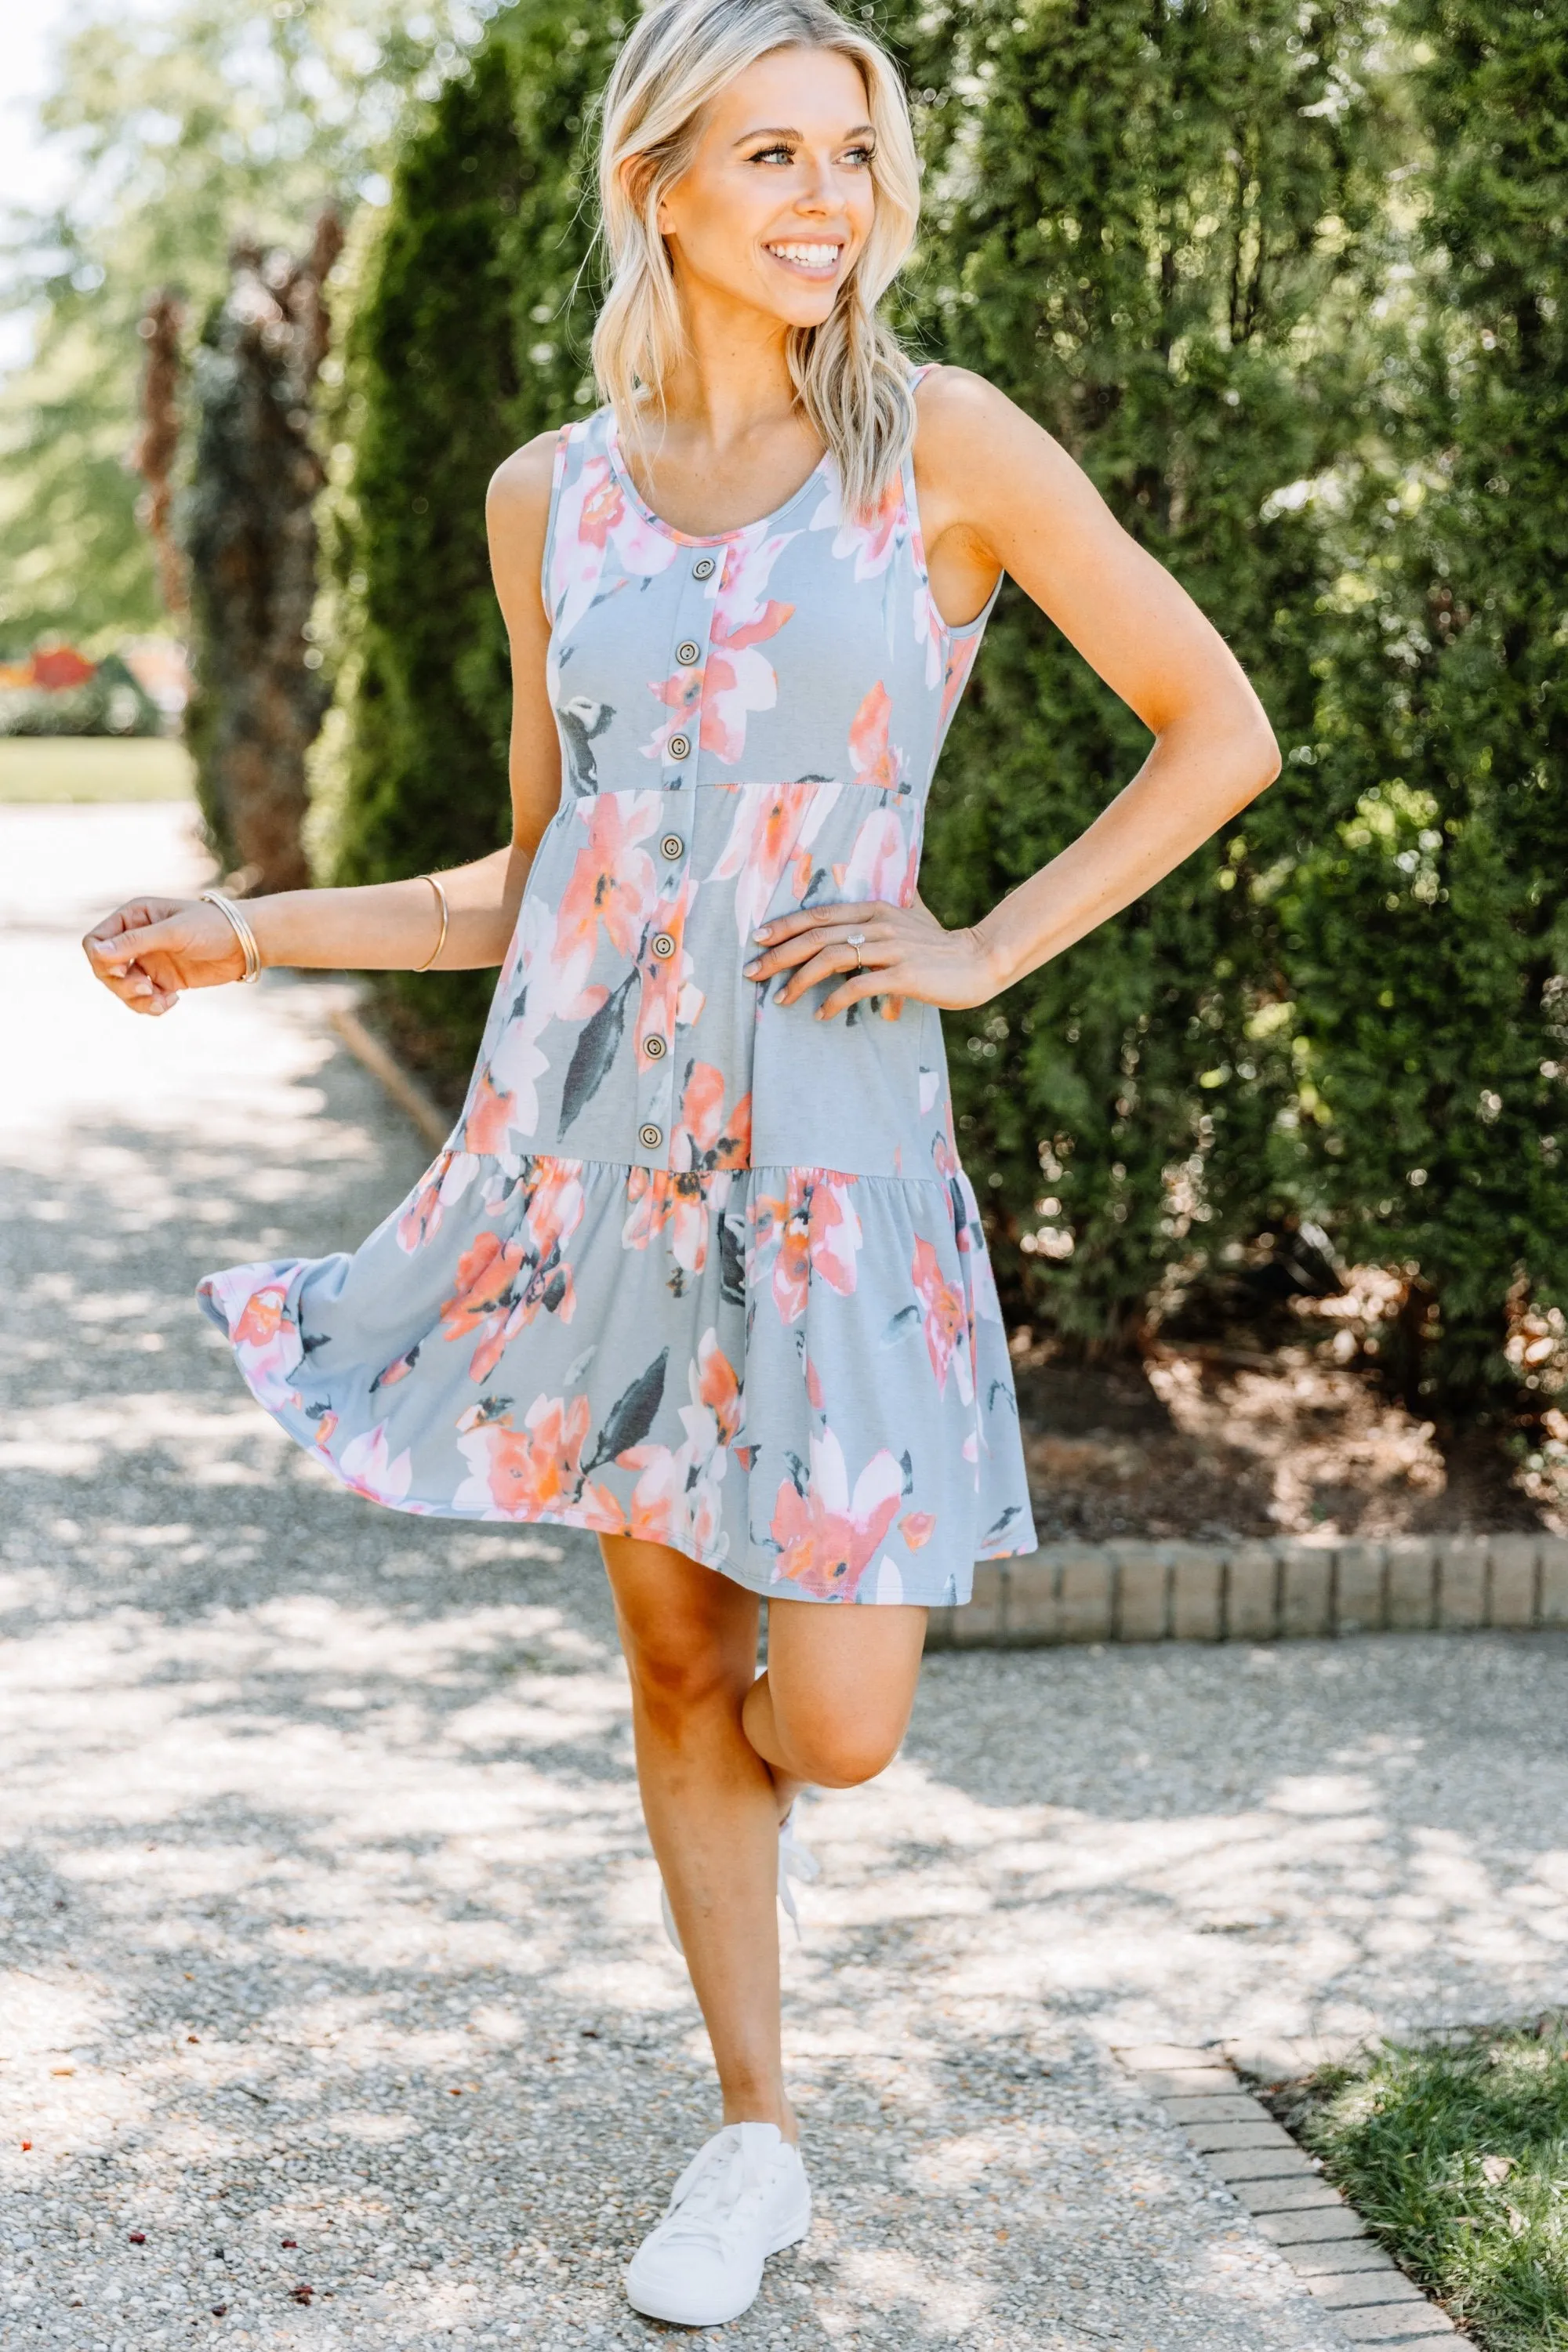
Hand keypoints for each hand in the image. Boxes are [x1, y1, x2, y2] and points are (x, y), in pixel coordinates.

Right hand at [82, 896, 247, 1014]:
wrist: (246, 944)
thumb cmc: (212, 927)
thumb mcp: (173, 932)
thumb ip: (135, 942)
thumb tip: (96, 953)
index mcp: (133, 917)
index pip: (96, 942)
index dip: (102, 960)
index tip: (125, 970)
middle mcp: (136, 938)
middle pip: (104, 969)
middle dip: (121, 984)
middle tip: (146, 989)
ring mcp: (148, 960)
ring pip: (122, 988)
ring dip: (137, 1000)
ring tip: (162, 1000)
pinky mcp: (163, 980)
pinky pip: (144, 999)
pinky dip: (153, 1005)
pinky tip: (173, 1001)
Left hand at [743, 897, 999, 1019]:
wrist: (981, 960)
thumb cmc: (943, 946)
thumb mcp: (912, 918)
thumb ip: (890, 911)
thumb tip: (877, 906)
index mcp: (874, 909)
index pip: (818, 914)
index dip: (785, 925)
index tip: (758, 939)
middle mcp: (877, 924)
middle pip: (815, 935)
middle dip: (778, 954)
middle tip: (751, 973)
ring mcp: (890, 949)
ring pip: (830, 957)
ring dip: (799, 979)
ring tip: (780, 998)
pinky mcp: (903, 974)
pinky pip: (857, 986)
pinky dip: (834, 1001)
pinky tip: (821, 1014)